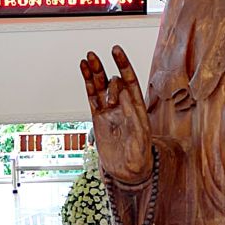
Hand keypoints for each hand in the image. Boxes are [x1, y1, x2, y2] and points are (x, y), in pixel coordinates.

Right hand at [80, 45, 152, 187]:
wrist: (128, 172)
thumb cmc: (140, 157)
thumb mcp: (140, 136)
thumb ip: (132, 115)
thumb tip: (123, 95)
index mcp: (137, 107)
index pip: (130, 80)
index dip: (123, 65)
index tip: (116, 52)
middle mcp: (123, 106)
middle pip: (112, 81)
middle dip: (104, 67)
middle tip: (94, 55)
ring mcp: (110, 111)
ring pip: (100, 87)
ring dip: (94, 73)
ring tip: (87, 58)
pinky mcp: (99, 119)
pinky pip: (92, 99)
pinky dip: (87, 85)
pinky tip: (83, 72)